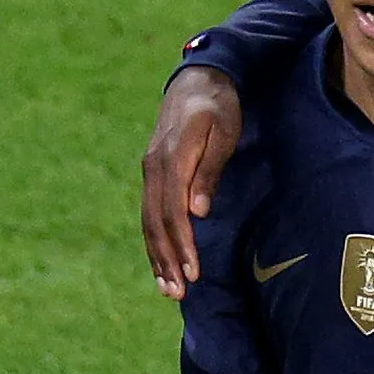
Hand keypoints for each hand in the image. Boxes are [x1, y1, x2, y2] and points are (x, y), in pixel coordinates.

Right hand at [141, 66, 242, 298]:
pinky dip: (154, 239)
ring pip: (149, 221)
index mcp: (172, 159)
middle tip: (179, 294)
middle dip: (167, 260)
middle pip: (156, 222)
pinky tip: (160, 261)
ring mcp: (149, 170)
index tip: (193, 273)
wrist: (197, 80)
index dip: (182, 244)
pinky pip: (149, 212)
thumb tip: (198, 212)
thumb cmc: (218, 105)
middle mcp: (154, 168)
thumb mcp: (224, 132)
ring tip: (168, 288)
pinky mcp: (152, 173)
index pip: (173, 212)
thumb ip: (211, 170)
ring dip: (157, 256)